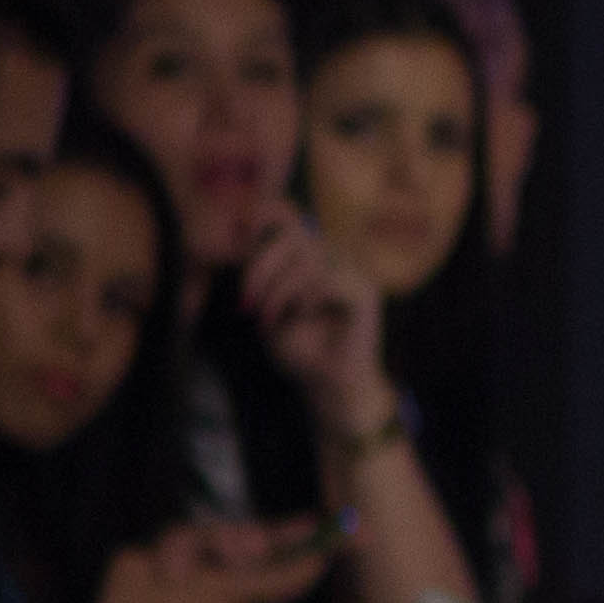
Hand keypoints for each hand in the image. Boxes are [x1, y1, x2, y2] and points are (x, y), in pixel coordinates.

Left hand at [233, 213, 390, 421]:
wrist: (328, 387)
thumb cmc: (300, 350)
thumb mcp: (269, 307)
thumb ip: (261, 275)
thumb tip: (240, 232)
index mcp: (315, 259)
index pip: (291, 219)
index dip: (265, 215)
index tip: (239, 231)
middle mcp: (337, 260)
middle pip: (294, 235)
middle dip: (260, 267)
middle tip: (246, 303)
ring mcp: (354, 274)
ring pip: (307, 259)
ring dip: (277, 291)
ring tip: (267, 318)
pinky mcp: (364, 293)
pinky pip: (324, 280)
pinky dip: (302, 299)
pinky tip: (299, 317)